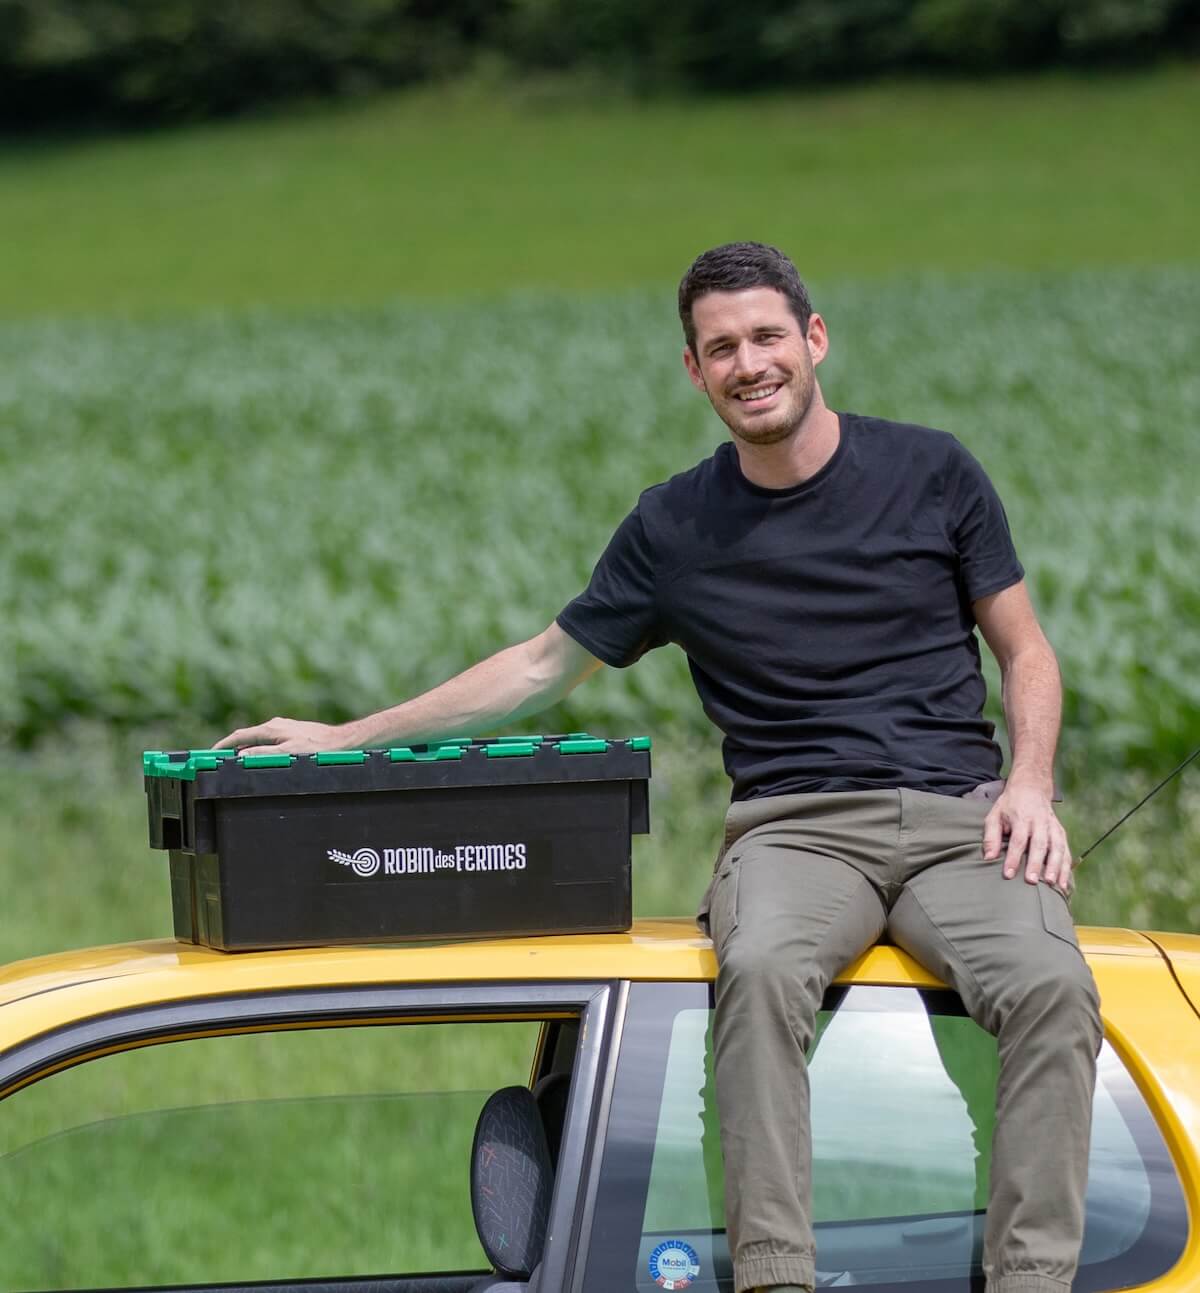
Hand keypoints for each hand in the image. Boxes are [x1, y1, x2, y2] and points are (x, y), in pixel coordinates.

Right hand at [214, 717, 347, 756]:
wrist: (340, 741)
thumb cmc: (317, 747)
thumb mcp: (288, 753)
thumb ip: (264, 754)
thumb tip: (242, 755)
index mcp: (271, 728)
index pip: (240, 736)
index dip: (223, 745)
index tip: (210, 754)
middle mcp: (275, 724)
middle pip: (247, 736)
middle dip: (231, 746)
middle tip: (218, 759)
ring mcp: (283, 727)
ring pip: (258, 738)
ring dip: (245, 747)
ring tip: (235, 760)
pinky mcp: (291, 732)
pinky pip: (268, 740)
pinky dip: (258, 747)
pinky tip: (260, 757)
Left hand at [982, 780, 1072, 893]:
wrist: (1031, 788)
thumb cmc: (1010, 805)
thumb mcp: (995, 815)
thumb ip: (991, 837)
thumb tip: (988, 858)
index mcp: (1021, 818)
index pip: (1018, 840)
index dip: (1013, 858)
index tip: (1009, 874)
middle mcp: (1040, 822)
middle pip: (1039, 845)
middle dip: (1035, 864)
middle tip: (1031, 881)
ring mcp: (1053, 827)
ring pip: (1056, 848)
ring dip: (1055, 867)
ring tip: (1051, 884)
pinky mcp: (1061, 832)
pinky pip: (1066, 850)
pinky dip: (1066, 867)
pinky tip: (1063, 882)